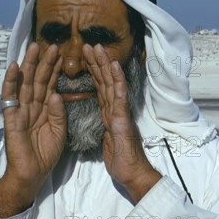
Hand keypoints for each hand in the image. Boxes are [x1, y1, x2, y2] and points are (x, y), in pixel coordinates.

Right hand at [0, 43, 65, 217]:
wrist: (32, 173)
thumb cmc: (45, 154)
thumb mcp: (59, 131)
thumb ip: (58, 113)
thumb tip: (56, 94)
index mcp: (44, 108)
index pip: (50, 84)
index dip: (56, 70)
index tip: (63, 54)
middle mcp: (32, 105)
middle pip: (38, 79)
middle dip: (44, 62)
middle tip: (52, 44)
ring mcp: (20, 110)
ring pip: (25, 83)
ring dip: (29, 65)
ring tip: (34, 48)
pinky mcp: (11, 117)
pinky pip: (9, 97)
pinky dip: (10, 82)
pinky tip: (14, 67)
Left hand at [83, 44, 161, 202]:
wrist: (132, 173)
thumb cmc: (121, 161)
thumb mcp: (108, 142)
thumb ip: (106, 130)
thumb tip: (105, 124)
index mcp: (110, 114)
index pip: (100, 89)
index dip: (93, 73)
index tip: (86, 58)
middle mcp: (116, 109)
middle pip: (104, 82)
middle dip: (97, 63)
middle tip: (89, 44)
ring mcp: (120, 112)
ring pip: (111, 84)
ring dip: (105, 64)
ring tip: (98, 48)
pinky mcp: (123, 119)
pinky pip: (119, 96)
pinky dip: (117, 80)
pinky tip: (114, 66)